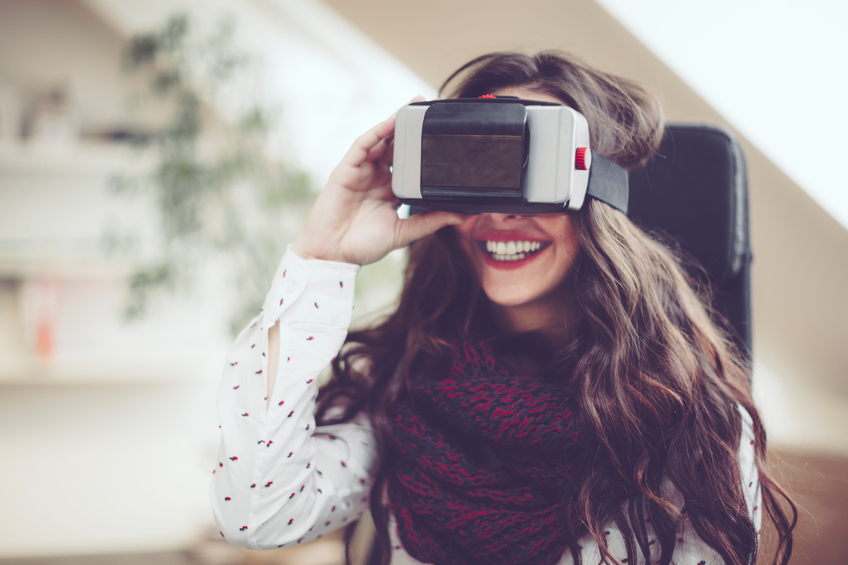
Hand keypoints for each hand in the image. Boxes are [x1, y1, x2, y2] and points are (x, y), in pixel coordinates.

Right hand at [292, 97, 463, 264]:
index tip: (443, 136)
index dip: (424, 149)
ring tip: (413, 107)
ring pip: (380, 141)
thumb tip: (461, 215)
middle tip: (431, 108)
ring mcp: (361, 172)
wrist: (333, 256)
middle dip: (411, 128)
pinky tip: (390, 122)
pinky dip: (376, 132)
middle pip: (396, 147)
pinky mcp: (346, 170)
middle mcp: (377, 177)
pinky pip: (362, 146)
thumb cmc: (364, 247)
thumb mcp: (404, 233)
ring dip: (395, 123)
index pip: (410, 164)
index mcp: (391, 191)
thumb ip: (430, 221)